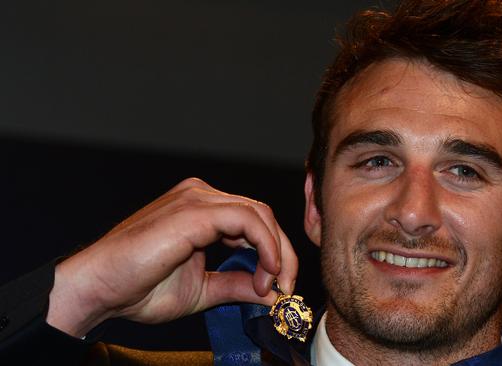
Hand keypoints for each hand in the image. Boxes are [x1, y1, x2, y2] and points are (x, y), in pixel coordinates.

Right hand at [46, 178, 297, 336]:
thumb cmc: (138, 286)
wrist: (100, 287)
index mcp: (203, 210)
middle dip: (283, 253)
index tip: (279, 286)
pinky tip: (265, 272)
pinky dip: (265, 247)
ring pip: (260, 214)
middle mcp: (202, 197)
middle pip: (262, 215)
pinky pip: (247, 220)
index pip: (254, 221)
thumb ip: (236, 284)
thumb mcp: (202, 290)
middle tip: (286, 287)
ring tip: (272, 285)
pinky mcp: (194, 211)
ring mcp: (197, 199)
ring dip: (277, 252)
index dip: (275, 253)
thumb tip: (271, 293)